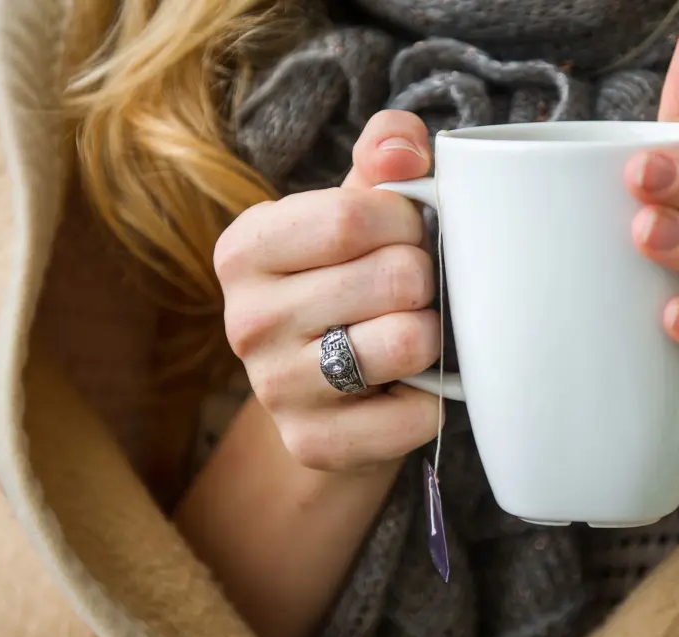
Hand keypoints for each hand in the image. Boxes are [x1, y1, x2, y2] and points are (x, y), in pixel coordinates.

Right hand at [214, 110, 442, 471]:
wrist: (332, 397)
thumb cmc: (351, 283)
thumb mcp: (357, 210)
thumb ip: (384, 158)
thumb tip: (405, 150)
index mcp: (245, 248)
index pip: (355, 215)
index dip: (409, 221)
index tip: (410, 234)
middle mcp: (244, 320)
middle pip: (393, 277)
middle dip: (426, 280)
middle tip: (413, 293)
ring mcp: (273, 389)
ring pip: (408, 343)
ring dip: (433, 337)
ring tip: (412, 335)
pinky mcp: (312, 445)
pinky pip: (416, 414)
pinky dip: (432, 400)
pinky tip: (408, 389)